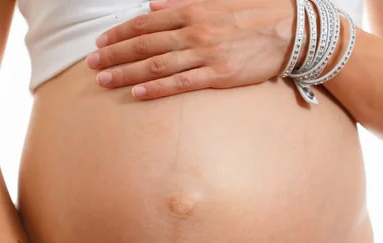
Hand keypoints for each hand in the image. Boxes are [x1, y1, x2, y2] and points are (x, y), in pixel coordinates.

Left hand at [85, 0, 296, 99]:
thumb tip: (153, 2)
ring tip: (104, 80)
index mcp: (192, 9)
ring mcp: (205, 53)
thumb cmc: (255, 11)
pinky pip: (181, 83)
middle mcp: (194, 30)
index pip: (145, 22)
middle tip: (91, 64)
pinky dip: (157, 89)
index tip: (100, 42)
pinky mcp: (218, 75)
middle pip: (144, 43)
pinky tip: (137, 94)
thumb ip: (183, 0)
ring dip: (127, 72)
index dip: (119, 33)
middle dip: (114, 54)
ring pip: (157, 64)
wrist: (292, 29)